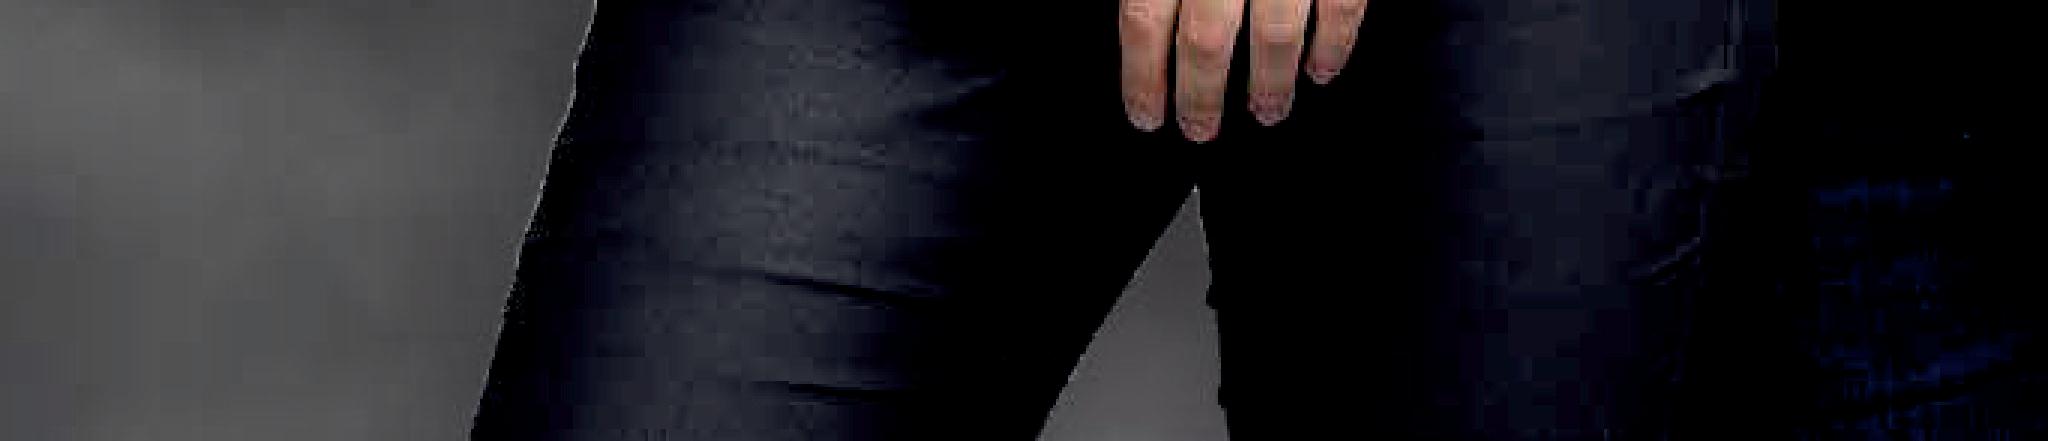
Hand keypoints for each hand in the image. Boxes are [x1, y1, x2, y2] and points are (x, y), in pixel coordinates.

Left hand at [1120, 0, 1369, 141]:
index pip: (1144, 22)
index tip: (1145, 115)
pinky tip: (1323, 70)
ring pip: (1274, 35)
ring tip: (1267, 111)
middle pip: (1204, 41)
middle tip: (1199, 128)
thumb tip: (1145, 29)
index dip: (1142, 76)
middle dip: (1201, 95)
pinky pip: (1340, 9)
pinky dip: (1332, 49)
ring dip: (1269, 83)